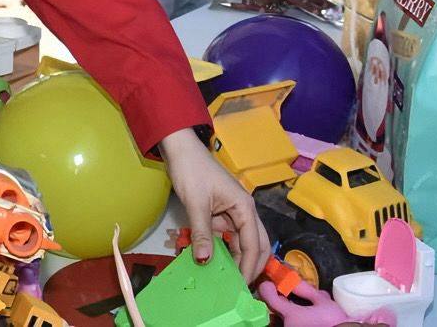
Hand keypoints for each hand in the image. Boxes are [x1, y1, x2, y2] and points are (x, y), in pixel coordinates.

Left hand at [158, 129, 268, 282]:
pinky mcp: (221, 213)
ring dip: (237, 259)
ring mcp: (233, 213)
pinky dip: (223, 249)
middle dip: (251, 265)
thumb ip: (201, 233)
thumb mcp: (196, 203)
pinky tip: (214, 262)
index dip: (249, 266)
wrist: (180, 149)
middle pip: (256, 244)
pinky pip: (227, 235)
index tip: (240, 286)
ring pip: (241, 242)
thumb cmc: (191, 171)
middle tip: (238, 286)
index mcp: (245, 208)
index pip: (253, 244)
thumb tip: (204, 261)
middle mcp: (244, 212)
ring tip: (227, 280)